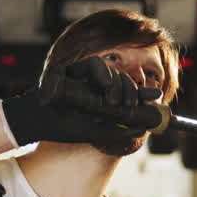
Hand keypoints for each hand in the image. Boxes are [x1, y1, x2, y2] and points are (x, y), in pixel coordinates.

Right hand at [3, 56, 160, 145]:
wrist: (38, 120)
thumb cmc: (63, 128)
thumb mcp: (95, 131)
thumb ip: (118, 129)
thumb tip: (143, 129)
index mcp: (102, 101)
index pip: (127, 94)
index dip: (142, 93)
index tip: (157, 96)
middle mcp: (95, 87)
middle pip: (122, 81)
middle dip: (130, 91)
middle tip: (129, 105)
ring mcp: (85, 77)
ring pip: (112, 71)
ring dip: (118, 84)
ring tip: (114, 101)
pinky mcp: (75, 68)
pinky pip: (95, 64)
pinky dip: (102, 75)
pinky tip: (103, 87)